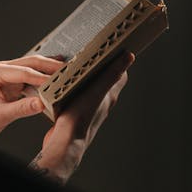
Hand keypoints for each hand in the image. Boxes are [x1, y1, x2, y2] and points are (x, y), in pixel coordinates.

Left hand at [0, 55, 64, 143]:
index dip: (42, 77)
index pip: (24, 72)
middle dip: (49, 66)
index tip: (57, 83)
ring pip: (32, 68)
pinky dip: (43, 79)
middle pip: (30, 63)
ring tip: (65, 72)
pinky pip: (30, 78)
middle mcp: (0, 69)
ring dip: (48, 70)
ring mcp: (6, 75)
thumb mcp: (0, 115)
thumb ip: (22, 108)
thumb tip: (42, 103)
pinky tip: (54, 78)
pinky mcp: (11, 83)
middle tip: (68, 69)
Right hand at [28, 50, 134, 183]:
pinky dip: (72, 88)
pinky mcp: (75, 113)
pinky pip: (76, 96)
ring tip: (74, 67)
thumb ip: (112, 74)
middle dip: (99, 67)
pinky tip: (61, 85)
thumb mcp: (97, 90)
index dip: (118, 61)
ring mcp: (88, 108)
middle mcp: (101, 103)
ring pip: (89, 88)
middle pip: (104, 80)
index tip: (112, 49)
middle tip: (90, 54)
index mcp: (109, 96)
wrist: (65, 143)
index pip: (120, 75)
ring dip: (84, 78)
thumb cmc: (81, 117)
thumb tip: (129, 57)